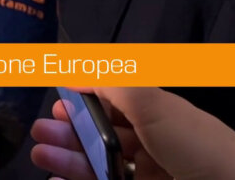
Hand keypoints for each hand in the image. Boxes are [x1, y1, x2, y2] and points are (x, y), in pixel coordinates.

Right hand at [31, 87, 234, 179]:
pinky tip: (59, 179)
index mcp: (156, 112)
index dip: (84, 99)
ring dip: (68, 157)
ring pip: (100, 162)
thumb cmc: (194, 145)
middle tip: (39, 131)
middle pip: (102, 134)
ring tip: (40, 153)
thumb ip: (115, 84)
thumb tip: (81, 66)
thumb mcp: (154, 104)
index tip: (56, 100)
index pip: (114, 101)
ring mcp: (149, 172)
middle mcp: (151, 141)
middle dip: (69, 130)